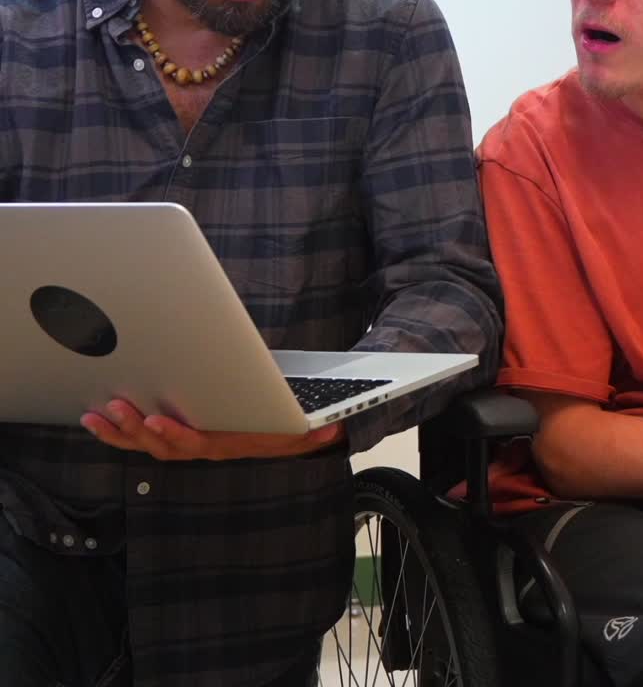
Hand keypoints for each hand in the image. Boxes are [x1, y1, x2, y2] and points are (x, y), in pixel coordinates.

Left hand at [80, 400, 344, 461]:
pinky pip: (145, 438)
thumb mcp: (304, 429)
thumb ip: (315, 432)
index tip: (157, 420)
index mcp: (228, 444)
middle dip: (137, 429)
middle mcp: (203, 449)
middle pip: (164, 446)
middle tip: (116, 407)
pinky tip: (99, 417)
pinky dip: (121, 430)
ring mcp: (187, 445)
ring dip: (120, 432)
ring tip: (94, 415)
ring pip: (148, 445)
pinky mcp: (176, 435)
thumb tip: (334, 430)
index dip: (176, 435)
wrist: (287, 438)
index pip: (199, 444)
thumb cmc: (289, 426)